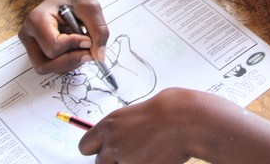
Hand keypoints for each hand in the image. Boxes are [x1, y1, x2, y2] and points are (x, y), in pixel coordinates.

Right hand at [18, 0, 109, 73]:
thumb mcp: (92, 8)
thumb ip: (99, 31)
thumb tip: (99, 57)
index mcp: (36, 20)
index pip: (54, 46)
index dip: (75, 46)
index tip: (88, 39)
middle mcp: (28, 35)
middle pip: (46, 64)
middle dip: (71, 60)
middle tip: (88, 50)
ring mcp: (30, 45)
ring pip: (47, 68)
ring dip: (70, 62)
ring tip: (80, 44)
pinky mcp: (36, 51)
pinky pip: (51, 66)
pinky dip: (67, 61)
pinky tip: (75, 47)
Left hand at [79, 88, 201, 162]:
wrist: (185, 119)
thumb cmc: (168, 110)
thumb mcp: (136, 114)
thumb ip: (122, 129)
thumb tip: (116, 138)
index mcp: (110, 125)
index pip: (85, 146)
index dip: (96, 149)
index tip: (106, 150)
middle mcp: (113, 143)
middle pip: (99, 163)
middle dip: (113, 161)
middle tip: (132, 153)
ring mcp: (125, 159)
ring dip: (128, 163)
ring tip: (147, 153)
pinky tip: (156, 158)